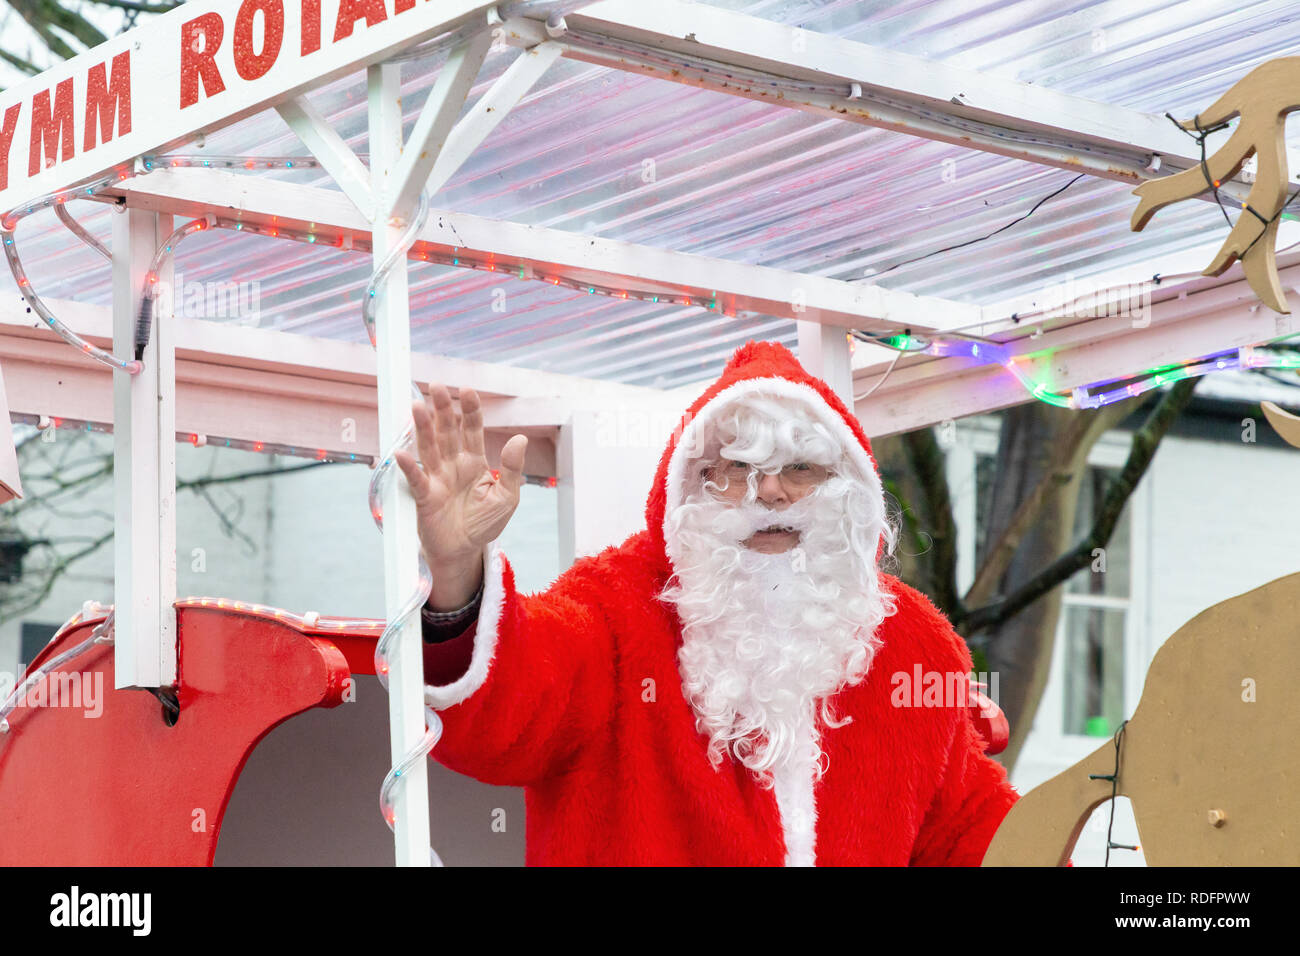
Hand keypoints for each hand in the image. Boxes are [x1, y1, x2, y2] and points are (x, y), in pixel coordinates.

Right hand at [394, 384, 526, 609]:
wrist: (463, 551)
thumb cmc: (483, 522)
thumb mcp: (507, 497)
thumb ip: (512, 469)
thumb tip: (520, 439)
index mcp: (474, 461)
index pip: (472, 430)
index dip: (470, 410)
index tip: (468, 390)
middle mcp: (453, 465)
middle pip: (447, 432)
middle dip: (443, 409)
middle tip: (437, 386)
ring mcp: (437, 479)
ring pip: (429, 448)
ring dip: (423, 429)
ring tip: (417, 407)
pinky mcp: (425, 497)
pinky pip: (417, 480)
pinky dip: (409, 467)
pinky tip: (402, 454)